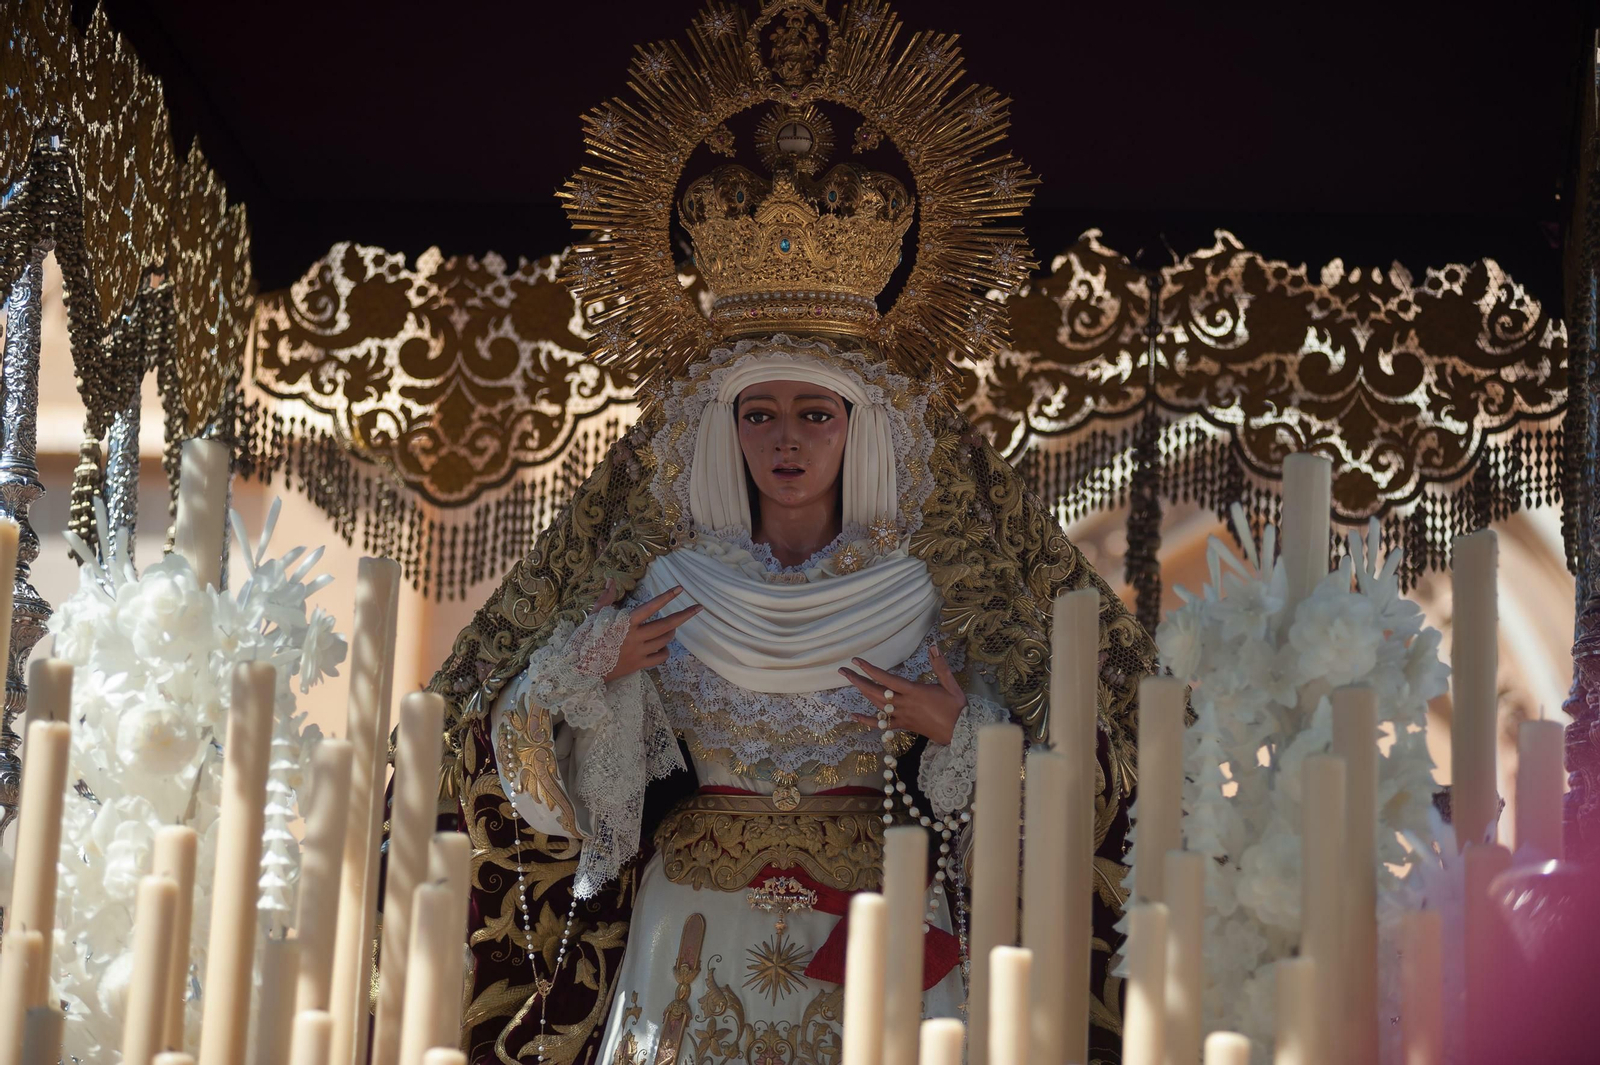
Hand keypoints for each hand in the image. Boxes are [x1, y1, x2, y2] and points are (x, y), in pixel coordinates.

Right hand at [593, 579, 701, 682]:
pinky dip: (665, 651)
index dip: (666, 597)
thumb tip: (610, 580)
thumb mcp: (594, 617)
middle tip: (698, 608)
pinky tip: (663, 647)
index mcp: (625, 622)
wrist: (582, 670)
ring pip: (665, 640)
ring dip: (672, 631)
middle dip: (685, 615)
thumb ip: (606, 598)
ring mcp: (638, 652)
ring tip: (671, 627)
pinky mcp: (639, 665)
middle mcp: (635, 637)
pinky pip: (660, 658)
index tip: (680, 588)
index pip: (650, 606)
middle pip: (666, 625)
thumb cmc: (586, 640)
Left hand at [839, 642, 966, 746]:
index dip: (870, 669)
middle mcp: (904, 704)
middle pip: (875, 692)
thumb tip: (934, 646)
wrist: (961, 732)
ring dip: (862, 693)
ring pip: (877, 705)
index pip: (887, 679)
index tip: (857, 661)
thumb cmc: (957, 708)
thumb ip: (940, 665)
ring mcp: (902, 716)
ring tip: (852, 681)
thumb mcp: (950, 684)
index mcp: (914, 691)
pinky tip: (855, 716)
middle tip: (843, 671)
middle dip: (858, 680)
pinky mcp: (904, 726)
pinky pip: (882, 724)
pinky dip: (867, 720)